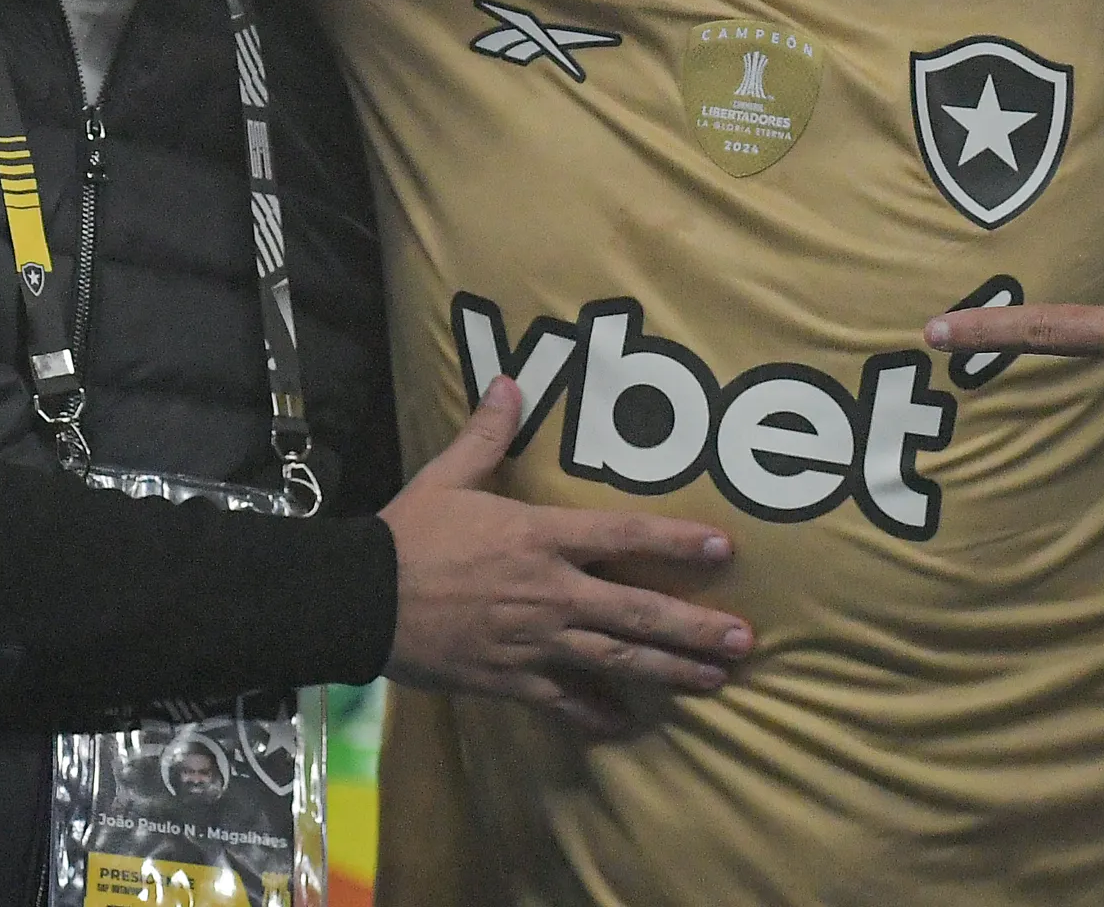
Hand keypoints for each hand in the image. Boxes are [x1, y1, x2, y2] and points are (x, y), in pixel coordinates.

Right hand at [380, 378, 754, 737]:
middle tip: (745, 642)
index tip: (727, 550)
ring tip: (715, 681)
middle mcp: (550, 592)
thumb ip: (488, 432)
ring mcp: (533, 641)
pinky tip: (628, 725)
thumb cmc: (409, 533)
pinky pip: (563, 701)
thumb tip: (510, 379)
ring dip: (669, 671)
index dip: (679, 543)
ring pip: (615, 660)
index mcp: (541, 537)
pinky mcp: (509, 679)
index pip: (625, 538)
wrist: (359, 598)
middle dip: (695, 628)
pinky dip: (597, 715)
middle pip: (637, 612)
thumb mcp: (448, 475)